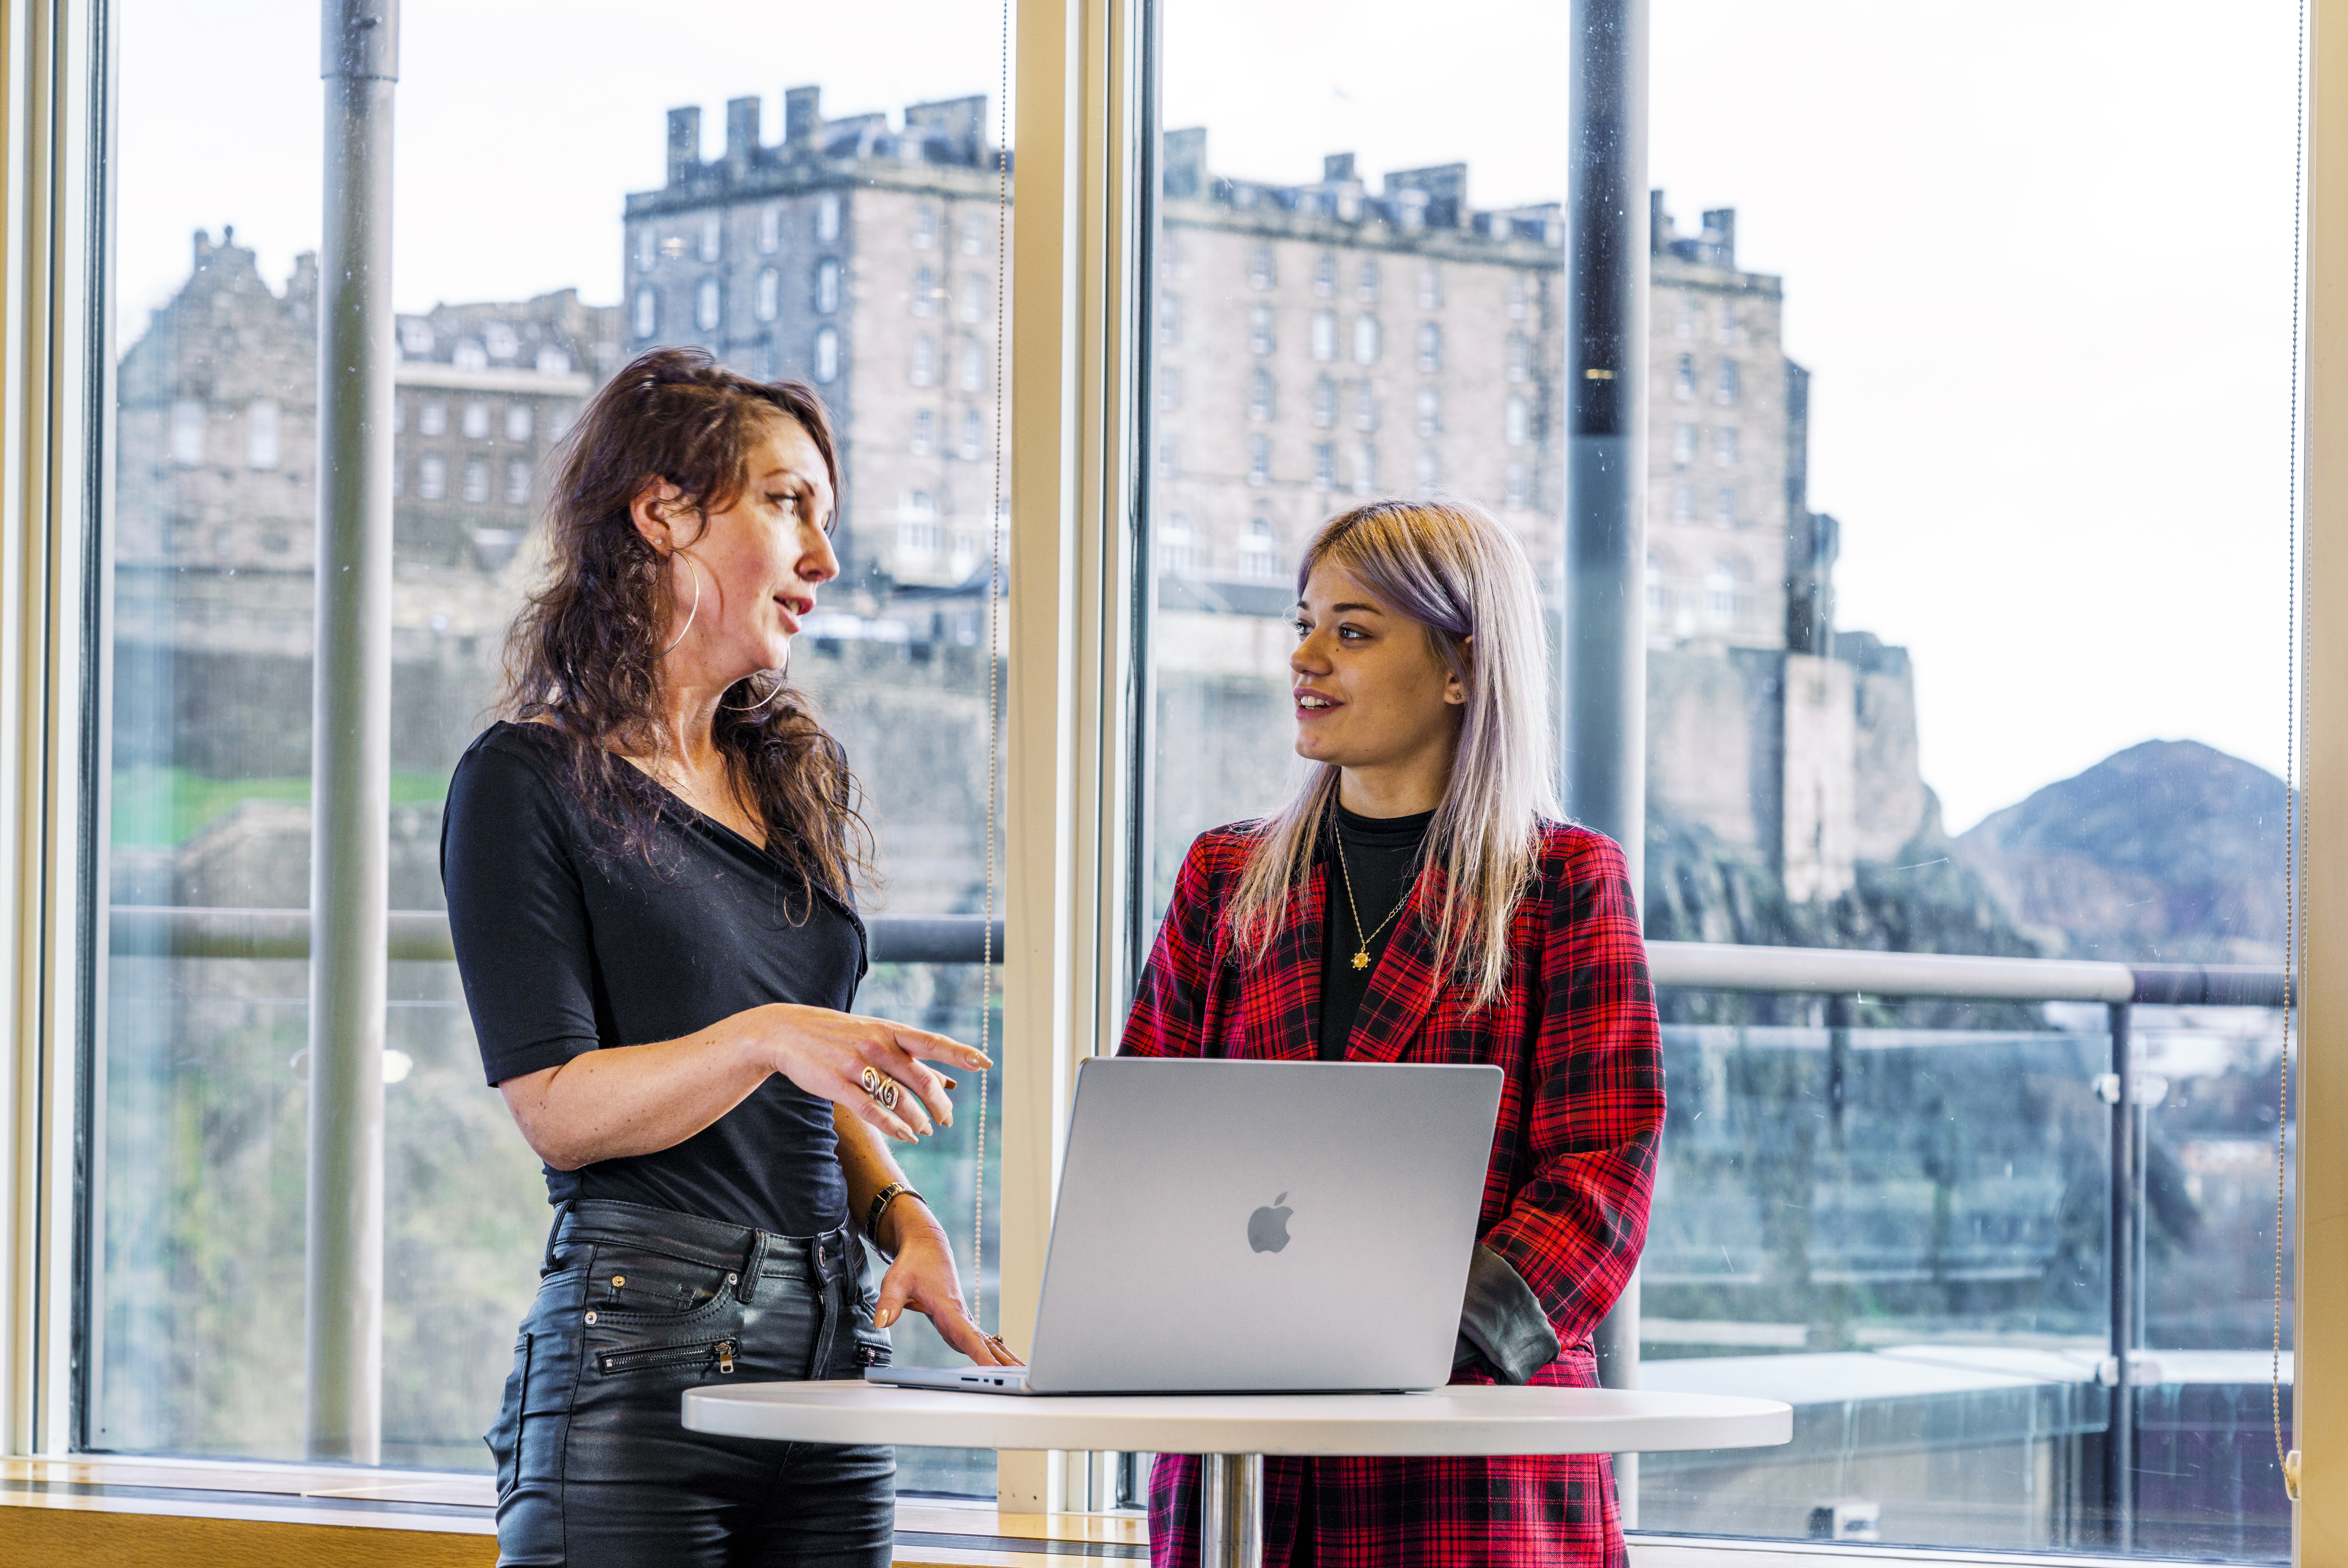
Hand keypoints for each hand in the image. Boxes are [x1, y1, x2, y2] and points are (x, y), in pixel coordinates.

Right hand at [761, 1004, 990, 1142]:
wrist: (788, 1032)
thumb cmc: (841, 1035)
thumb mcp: (877, 1036)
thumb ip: (911, 1058)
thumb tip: (948, 1080)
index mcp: (890, 1031)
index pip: (933, 1042)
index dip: (960, 1053)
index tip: (985, 1063)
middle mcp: (877, 1045)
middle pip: (919, 1078)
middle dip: (938, 1103)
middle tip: (947, 1120)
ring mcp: (856, 1064)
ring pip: (898, 1097)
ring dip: (917, 1118)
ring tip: (925, 1130)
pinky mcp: (837, 1084)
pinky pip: (871, 1110)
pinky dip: (892, 1126)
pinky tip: (905, 1136)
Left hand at [874, 1202, 1024, 1366]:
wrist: (927, 1247)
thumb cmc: (913, 1263)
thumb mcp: (896, 1280)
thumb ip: (889, 1301)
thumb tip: (881, 1321)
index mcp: (949, 1306)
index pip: (967, 1335)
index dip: (979, 1354)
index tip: (992, 1370)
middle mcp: (961, 1315)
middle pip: (986, 1343)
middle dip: (1004, 1362)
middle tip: (1024, 1379)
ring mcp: (963, 1318)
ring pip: (988, 1342)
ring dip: (1005, 1358)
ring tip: (1024, 1374)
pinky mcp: (961, 1320)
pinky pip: (981, 1340)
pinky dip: (995, 1352)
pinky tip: (1004, 1364)